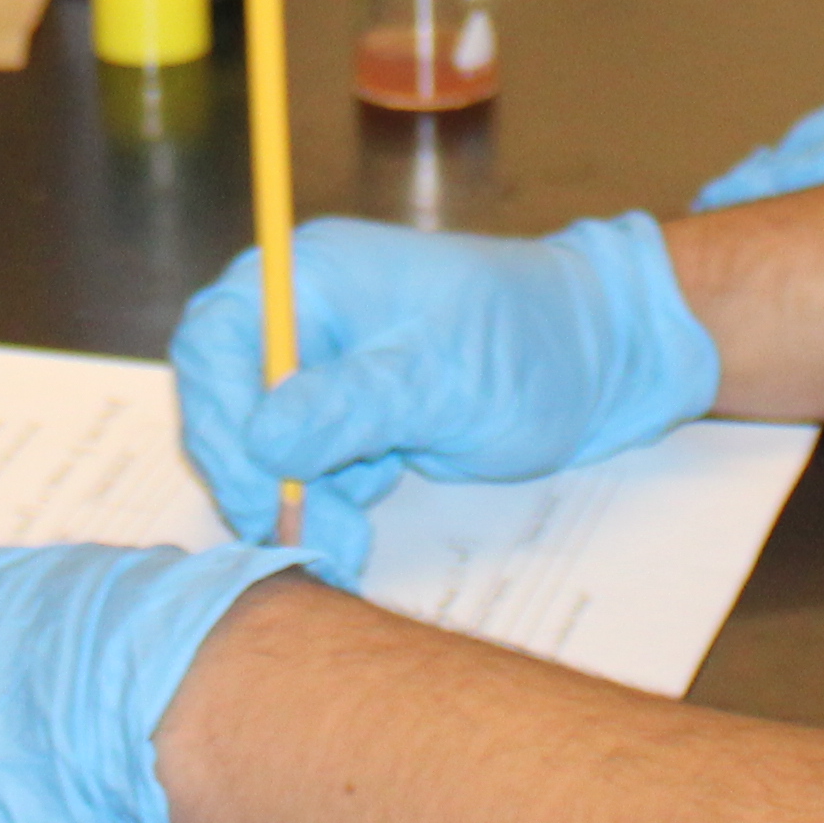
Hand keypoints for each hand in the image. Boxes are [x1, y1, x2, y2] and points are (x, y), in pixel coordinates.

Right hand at [171, 212, 717, 584]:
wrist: (605, 364)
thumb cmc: (531, 344)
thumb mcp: (441, 379)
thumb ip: (348, 406)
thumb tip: (259, 436)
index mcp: (313, 278)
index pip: (218, 341)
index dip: (218, 416)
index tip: (255, 486)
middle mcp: (307, 319)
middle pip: (230, 401)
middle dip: (260, 477)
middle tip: (307, 537)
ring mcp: (329, 371)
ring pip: (266, 448)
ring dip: (295, 503)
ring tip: (348, 544)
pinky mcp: (353, 419)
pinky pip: (308, 471)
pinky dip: (325, 507)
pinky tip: (358, 532)